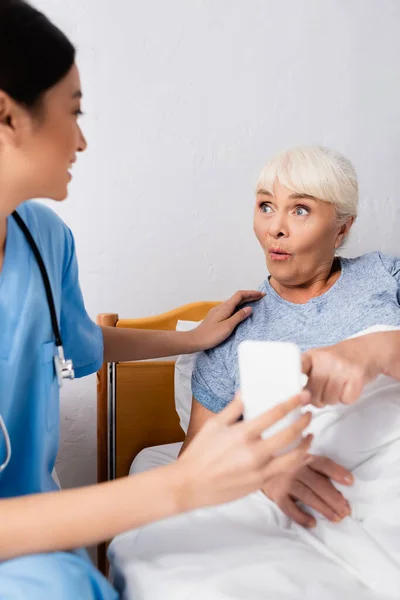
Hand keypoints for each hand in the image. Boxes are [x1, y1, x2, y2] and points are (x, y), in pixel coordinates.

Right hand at [176, 391, 312, 509]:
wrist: (190, 485)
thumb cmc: (200, 453)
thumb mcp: (214, 425)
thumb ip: (233, 408)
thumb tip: (244, 392)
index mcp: (242, 434)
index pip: (274, 414)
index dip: (292, 403)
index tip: (303, 395)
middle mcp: (254, 452)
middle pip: (289, 434)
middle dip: (304, 421)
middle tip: (310, 413)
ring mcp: (259, 470)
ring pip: (293, 456)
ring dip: (305, 444)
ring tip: (309, 435)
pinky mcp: (260, 484)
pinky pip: (284, 471)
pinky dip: (296, 461)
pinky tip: (298, 454)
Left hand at [190, 290, 264, 350]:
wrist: (195, 340)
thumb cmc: (211, 335)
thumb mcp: (228, 326)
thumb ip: (239, 316)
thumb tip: (249, 308)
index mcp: (225, 307)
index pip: (240, 295)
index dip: (251, 293)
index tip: (261, 295)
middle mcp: (221, 307)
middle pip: (237, 298)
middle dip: (250, 296)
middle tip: (261, 298)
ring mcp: (218, 311)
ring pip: (234, 303)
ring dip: (244, 301)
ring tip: (254, 303)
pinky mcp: (217, 316)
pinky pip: (230, 308)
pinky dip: (238, 306)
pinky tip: (241, 311)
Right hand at [263, 455, 352, 526]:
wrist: (259, 467)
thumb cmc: (288, 465)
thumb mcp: (301, 459)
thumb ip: (317, 467)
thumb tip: (343, 482)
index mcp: (303, 457)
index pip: (323, 464)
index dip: (337, 472)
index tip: (351, 482)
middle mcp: (294, 468)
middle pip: (318, 484)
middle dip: (335, 498)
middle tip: (346, 511)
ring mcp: (285, 481)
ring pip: (308, 496)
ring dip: (324, 508)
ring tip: (336, 518)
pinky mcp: (276, 494)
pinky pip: (289, 507)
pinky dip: (301, 516)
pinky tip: (312, 523)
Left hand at [302, 335, 384, 406]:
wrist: (366, 350)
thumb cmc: (338, 360)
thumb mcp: (318, 362)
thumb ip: (306, 378)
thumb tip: (299, 399)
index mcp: (312, 356)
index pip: (297, 369)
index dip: (294, 385)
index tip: (294, 394)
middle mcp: (325, 360)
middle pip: (313, 394)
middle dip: (318, 399)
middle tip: (325, 390)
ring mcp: (341, 367)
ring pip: (329, 400)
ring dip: (333, 399)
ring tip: (338, 386)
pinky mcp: (357, 376)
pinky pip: (346, 400)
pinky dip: (347, 398)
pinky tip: (348, 387)